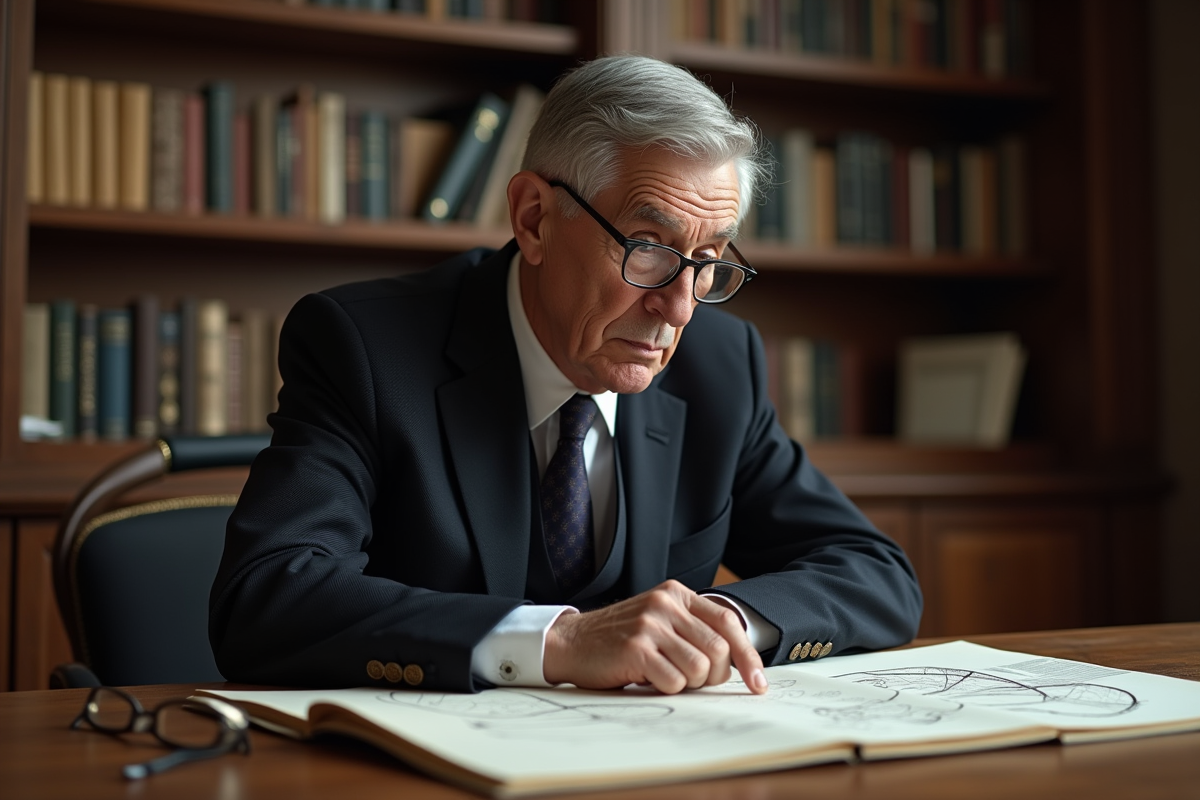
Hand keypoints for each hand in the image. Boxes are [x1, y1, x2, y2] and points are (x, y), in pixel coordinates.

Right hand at [543, 580, 767, 694]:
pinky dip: (665, 688)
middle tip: (691, 680)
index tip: (758, 683)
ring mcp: (650, 625)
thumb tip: (738, 664)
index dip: (748, 655)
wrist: (571, 642)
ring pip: (699, 669)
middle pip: (719, 650)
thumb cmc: (620, 639)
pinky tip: (646, 678)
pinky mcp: (636, 648)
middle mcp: (666, 604)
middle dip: (714, 676)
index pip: (728, 621)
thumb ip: (693, 631)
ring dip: (686, 683)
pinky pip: (673, 681)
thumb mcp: (659, 621)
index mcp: (677, 594)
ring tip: (663, 675)